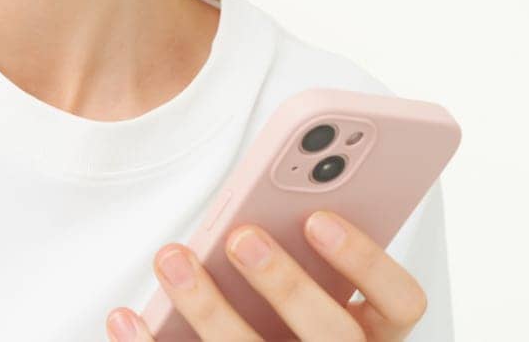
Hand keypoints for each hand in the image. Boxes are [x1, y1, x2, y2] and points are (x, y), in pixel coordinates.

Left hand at [105, 211, 428, 340]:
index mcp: (373, 332)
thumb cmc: (280, 321)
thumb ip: (304, 253)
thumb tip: (263, 199)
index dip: (366, 260)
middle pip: (333, 335)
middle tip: (241, 237)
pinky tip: (125, 315)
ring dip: (209, 308)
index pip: (403, 301)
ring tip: (172, 258)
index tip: (318, 217)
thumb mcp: (308, 291)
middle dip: (286, 284)